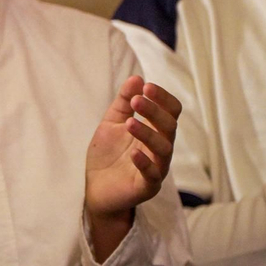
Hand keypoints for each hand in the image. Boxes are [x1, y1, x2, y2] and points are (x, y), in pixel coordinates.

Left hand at [85, 76, 180, 256]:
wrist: (94, 188)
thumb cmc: (107, 155)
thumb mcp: (112, 123)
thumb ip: (123, 103)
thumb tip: (136, 78)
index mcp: (156, 130)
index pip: (171, 111)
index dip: (162, 98)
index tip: (146, 86)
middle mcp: (160, 148)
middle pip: (169, 127)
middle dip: (154, 111)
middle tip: (137, 100)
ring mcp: (157, 167)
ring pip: (163, 149)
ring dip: (148, 133)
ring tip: (130, 122)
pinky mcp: (147, 186)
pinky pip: (152, 174)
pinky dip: (144, 162)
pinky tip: (133, 152)